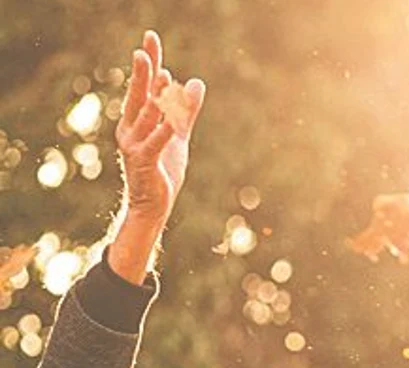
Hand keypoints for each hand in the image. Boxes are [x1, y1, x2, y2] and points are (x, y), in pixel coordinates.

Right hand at [110, 31, 203, 281]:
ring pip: (146, 117)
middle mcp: (131, 129)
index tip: (150, 39)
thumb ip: (186, 110)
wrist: (153, 205)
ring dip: (155, 98)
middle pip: (138, 95)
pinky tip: (171, 121)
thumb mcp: (178, 135)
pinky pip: (155, 144)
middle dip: (143, 72)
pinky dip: (162, 132)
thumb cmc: (161, 169)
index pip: (143, 86)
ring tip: (163, 77)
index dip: (148, 63)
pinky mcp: (144, 163)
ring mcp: (135, 145)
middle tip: (144, 49)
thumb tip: (195, 82)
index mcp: (137, 120)